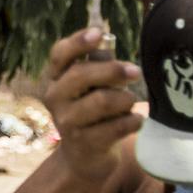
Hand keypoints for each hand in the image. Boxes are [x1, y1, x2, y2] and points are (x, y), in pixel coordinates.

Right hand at [42, 27, 142, 180]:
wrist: (85, 159)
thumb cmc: (93, 114)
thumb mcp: (92, 88)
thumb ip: (98, 65)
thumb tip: (106, 41)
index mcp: (56, 79)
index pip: (60, 54)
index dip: (78, 42)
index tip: (99, 33)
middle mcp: (56, 99)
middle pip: (81, 75)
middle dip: (112, 70)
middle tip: (136, 71)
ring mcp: (68, 123)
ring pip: (101, 101)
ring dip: (125, 99)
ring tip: (131, 103)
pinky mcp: (85, 144)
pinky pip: (115, 126)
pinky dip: (132, 121)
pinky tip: (136, 121)